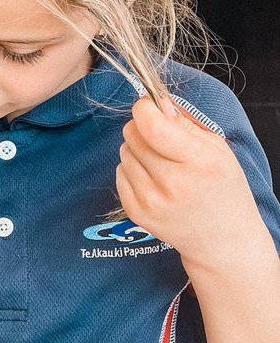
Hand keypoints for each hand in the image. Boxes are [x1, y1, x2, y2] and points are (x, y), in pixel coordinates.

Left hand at [116, 96, 260, 269]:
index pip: (153, 127)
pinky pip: (119, 173)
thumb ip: (185, 123)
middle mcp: (172, 183)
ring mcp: (151, 201)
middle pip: (133, 136)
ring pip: (124, 153)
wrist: (221, 238)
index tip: (147, 106)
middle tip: (160, 138)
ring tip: (161, 163)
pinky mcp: (136, 212)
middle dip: (142, 129)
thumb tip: (158, 103)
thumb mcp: (217, 149)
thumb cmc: (222, 189)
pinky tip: (153, 179)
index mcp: (198, 162)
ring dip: (137, 151)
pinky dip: (132, 170)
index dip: (144, 109)